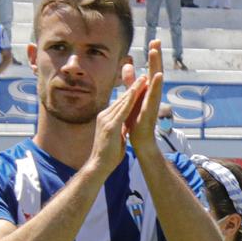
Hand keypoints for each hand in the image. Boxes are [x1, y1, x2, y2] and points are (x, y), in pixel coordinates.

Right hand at [89, 48, 154, 176]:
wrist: (99, 165)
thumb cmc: (109, 154)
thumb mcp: (116, 136)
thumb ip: (119, 128)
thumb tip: (124, 125)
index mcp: (106, 118)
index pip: (120, 103)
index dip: (131, 93)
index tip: (139, 83)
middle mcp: (104, 116)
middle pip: (122, 98)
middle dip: (133, 86)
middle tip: (143, 75)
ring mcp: (106, 120)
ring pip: (122, 102)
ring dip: (133, 89)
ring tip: (143, 79)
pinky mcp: (110, 126)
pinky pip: (122, 110)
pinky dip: (130, 101)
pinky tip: (136, 92)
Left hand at [124, 42, 166, 160]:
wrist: (140, 139)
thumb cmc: (136, 119)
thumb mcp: (132, 95)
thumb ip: (130, 81)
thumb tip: (128, 64)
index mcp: (148, 89)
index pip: (150, 68)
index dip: (152, 55)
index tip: (154, 40)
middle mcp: (153, 93)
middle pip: (155, 70)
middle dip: (156, 55)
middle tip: (156, 40)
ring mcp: (153, 101)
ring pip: (155, 80)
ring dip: (156, 65)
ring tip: (156, 52)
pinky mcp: (150, 109)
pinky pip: (153, 95)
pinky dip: (156, 84)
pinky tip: (158, 74)